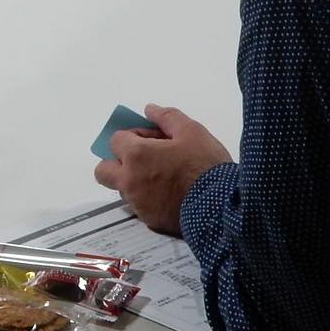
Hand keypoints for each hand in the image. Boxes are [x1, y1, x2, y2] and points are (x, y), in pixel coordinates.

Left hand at [93, 104, 231, 235]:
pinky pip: (139, 206)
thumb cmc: (207, 166)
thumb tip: (150, 109)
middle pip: (104, 170)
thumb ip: (167, 117)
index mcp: (136, 156)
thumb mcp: (193, 132)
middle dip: (118, 162)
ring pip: (122, 189)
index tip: (154, 140)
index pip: (115, 140)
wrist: (225, 208)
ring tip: (163, 178)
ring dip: (133, 180)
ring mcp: (137, 203)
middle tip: (143, 160)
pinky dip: (148, 199)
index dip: (134, 137)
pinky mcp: (150, 221)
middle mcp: (129, 180)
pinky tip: (171, 195)